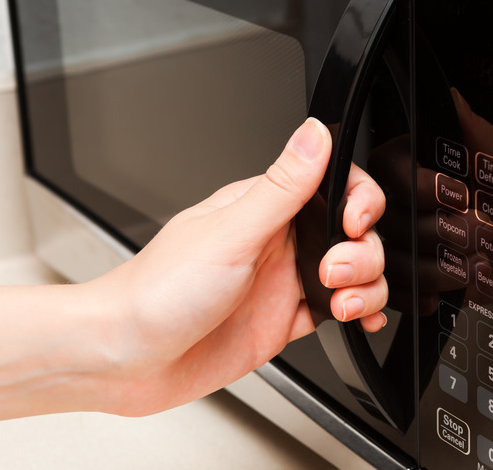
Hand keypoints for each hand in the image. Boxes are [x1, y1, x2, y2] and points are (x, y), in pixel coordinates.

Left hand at [94, 117, 386, 415]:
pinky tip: (359, 318)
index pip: (332, 183)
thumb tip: (314, 133)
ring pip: (353, 271)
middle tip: (331, 272)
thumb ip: (281, 188)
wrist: (128, 359)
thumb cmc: (159, 292)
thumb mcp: (228, 234)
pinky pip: (339, 309)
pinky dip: (359, 312)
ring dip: (364, 286)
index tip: (353, 223)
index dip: (358, 200)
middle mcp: (277, 240)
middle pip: (353, 231)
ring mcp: (282, 281)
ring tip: (339, 303)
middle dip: (361, 252)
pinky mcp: (285, 320)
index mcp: (262, 206)